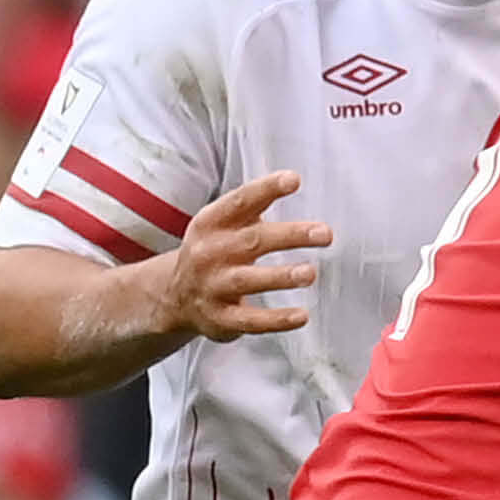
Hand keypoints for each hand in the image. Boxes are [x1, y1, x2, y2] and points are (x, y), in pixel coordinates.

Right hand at [162, 171, 333, 341]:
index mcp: (211, 223)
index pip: (240, 201)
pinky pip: (250, 320)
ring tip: (310, 273)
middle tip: (324, 233)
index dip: (266, 189)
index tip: (293, 179)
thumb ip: (253, 206)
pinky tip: (301, 316)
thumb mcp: (222, 224)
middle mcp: (210, 252)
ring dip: (281, 276)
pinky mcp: (220, 318)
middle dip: (290, 235)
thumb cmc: (214, 251)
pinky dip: (276, 320)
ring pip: (248, 280)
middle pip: (253, 240)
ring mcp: (213, 286)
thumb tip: (293, 179)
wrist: (175, 296)